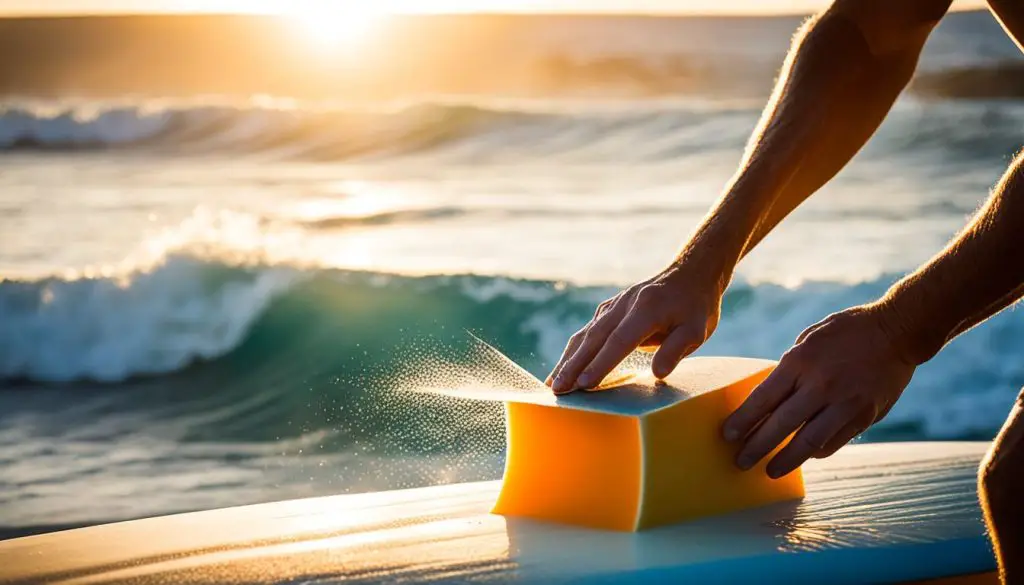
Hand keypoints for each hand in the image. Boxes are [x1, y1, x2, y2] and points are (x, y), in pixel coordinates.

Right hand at [547, 257, 727, 393]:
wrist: (690, 272)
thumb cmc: (695, 306)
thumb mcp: (697, 330)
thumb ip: (676, 350)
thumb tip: (658, 373)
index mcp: (646, 310)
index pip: (619, 341)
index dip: (601, 364)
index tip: (585, 385)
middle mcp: (624, 305)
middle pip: (593, 338)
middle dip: (573, 366)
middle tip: (557, 391)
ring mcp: (613, 306)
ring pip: (586, 334)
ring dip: (568, 360)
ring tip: (553, 384)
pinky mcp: (609, 309)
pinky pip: (588, 331)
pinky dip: (575, 350)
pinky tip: (565, 366)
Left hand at [722, 303, 915, 478]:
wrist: (897, 332)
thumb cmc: (846, 332)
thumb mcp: (808, 340)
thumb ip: (790, 369)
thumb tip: (771, 400)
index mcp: (800, 361)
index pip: (764, 398)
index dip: (744, 420)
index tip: (728, 435)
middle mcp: (821, 384)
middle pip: (781, 424)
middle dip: (757, 447)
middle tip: (740, 461)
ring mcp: (845, 402)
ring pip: (808, 441)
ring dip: (786, 460)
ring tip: (769, 471)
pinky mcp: (865, 415)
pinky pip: (834, 441)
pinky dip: (815, 451)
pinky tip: (803, 456)